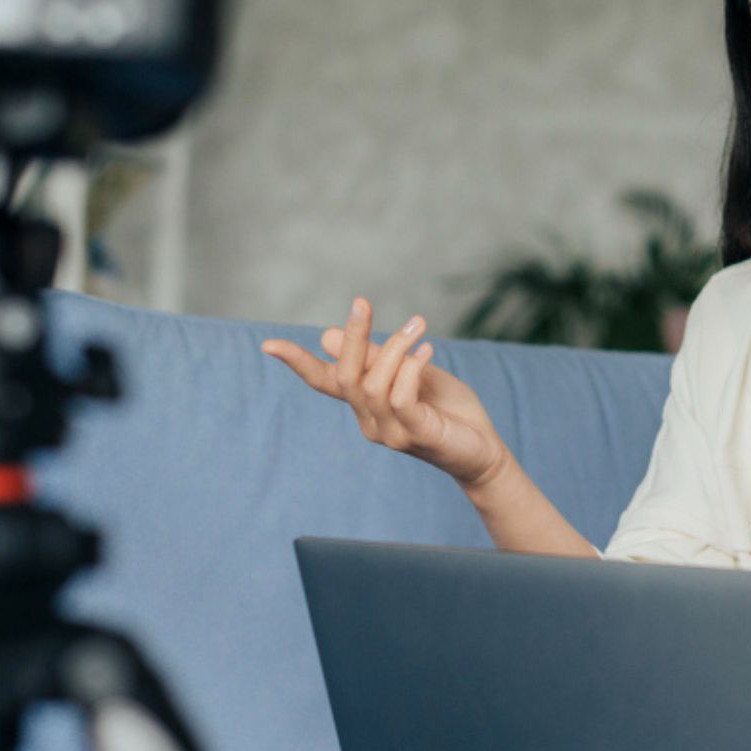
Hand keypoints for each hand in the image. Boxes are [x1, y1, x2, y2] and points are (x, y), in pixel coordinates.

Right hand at [260, 297, 509, 489]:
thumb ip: (378, 357)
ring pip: (374, 383)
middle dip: (352, 337)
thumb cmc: (447, 409)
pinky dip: (411, 368)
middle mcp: (369, 421)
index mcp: (364, 404)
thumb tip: (328, 336)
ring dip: (395, 348)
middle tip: (362, 302)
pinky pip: (401, 397)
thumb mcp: (411, 371)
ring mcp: (389, 433)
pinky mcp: (414, 436)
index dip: (297, 362)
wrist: (482, 448)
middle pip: (346, 376)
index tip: (268, 345)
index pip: (323, 382)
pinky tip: (427, 351)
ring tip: (419, 326)